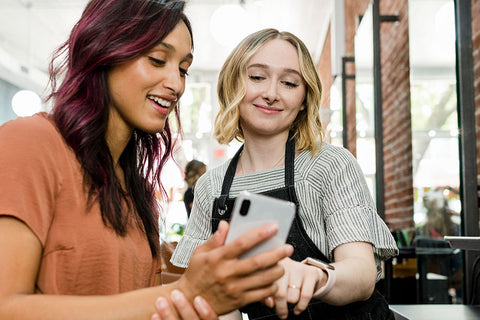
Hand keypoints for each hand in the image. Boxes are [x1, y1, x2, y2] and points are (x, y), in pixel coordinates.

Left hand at [152, 289, 217, 319]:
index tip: (198, 298)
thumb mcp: (215, 298)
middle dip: (183, 308)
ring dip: (167, 315)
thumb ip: (213, 288)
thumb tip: (215, 257)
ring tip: (160, 301)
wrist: (187, 318)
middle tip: (175, 294)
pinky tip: (154, 315)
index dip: (206, 311)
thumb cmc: (202, 307)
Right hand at [177, 220, 292, 314]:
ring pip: (262, 279)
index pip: (242, 243)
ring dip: (277, 271)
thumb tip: (226, 224)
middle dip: (276, 253)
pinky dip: (271, 287)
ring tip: (282, 265)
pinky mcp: (238, 301)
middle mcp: (226, 272)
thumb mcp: (199, 253)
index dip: (260, 234)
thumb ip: (215, 239)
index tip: (273, 227)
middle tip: (288, 248)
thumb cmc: (196, 273)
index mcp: (217, 257)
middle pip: (257, 262)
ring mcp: (233, 288)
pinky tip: (273, 281)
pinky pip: (260, 294)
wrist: (189, 300)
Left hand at [269, 257, 325, 318]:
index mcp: (270, 264)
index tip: (272, 305)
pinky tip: (297, 310)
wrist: (306, 272)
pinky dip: (301, 307)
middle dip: (281, 307)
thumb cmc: (284, 280)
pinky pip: (306, 296)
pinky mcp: (311, 273)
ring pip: (293, 297)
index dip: (268, 297)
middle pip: (280, 293)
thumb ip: (266, 295)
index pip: (267, 285)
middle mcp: (284, 263)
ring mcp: (298, 267)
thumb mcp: (272, 285)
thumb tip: (270, 304)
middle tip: (281, 313)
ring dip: (291, 303)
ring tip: (290, 302)